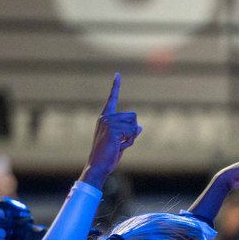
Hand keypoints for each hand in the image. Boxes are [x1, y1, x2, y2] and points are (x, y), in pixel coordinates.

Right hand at [83, 73, 139, 187]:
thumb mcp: (121, 142)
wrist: (98, 165)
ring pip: (134, 125)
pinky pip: (132, 133)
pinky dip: (130, 142)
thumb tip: (140, 126)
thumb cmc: (108, 155)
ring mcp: (109, 123)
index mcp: (105, 118)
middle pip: (133, 116)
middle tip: (120, 142)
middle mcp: (105, 118)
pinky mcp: (113, 130)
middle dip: (132, 131)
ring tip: (119, 145)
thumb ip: (129, 133)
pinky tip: (119, 147)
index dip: (115, 86)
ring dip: (131, 138)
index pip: (111, 99)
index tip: (118, 74)